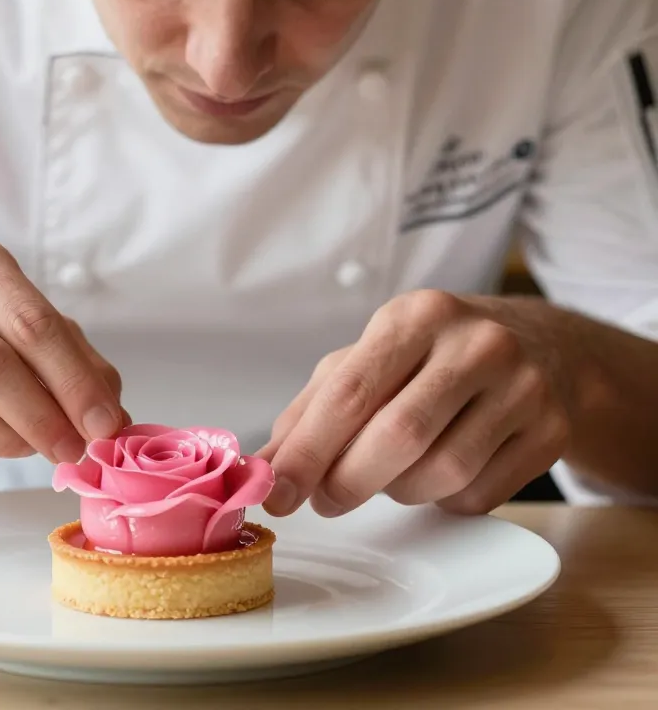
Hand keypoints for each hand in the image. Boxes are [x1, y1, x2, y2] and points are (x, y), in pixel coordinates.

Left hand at [259, 291, 571, 516]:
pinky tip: (437, 473)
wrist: (539, 347)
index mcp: (415, 316)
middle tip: (326, 500)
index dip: (308, 452)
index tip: (278, 493)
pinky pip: (479, 496)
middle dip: (348, 482)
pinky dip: (443, 500)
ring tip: (389, 472)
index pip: (350, 393)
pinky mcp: (551, 432)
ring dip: (398, 491)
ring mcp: (522, 387)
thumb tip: (266, 469)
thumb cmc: (430, 357)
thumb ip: (311, 411)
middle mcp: (475, 344)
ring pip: (440, 474)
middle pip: (397, 437)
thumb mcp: (366, 360)